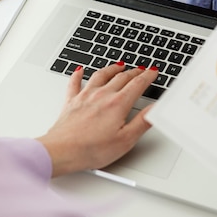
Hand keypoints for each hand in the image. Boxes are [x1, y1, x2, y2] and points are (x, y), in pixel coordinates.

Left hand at [36, 62, 157, 176]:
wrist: (61, 151)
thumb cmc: (91, 149)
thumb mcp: (125, 140)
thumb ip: (142, 122)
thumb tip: (155, 109)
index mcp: (117, 104)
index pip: (137, 84)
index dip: (148, 76)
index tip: (153, 71)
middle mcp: (102, 95)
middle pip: (121, 77)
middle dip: (134, 72)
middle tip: (141, 69)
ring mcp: (85, 96)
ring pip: (101, 75)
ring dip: (112, 68)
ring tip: (119, 65)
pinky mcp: (71, 101)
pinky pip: (75, 82)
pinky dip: (78, 74)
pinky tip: (79, 70)